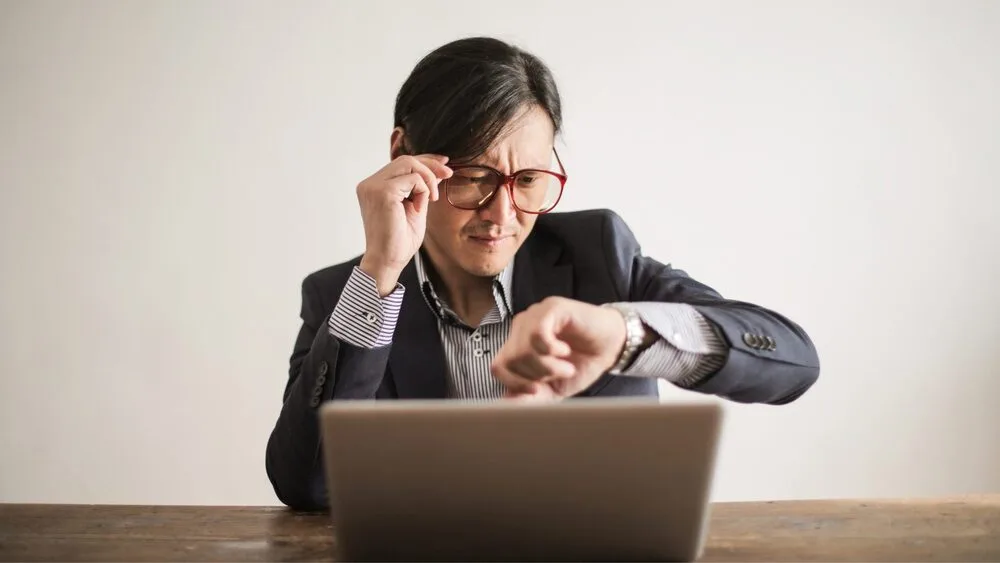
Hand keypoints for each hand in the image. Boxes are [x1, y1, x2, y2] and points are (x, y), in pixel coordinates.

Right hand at [356, 154, 452, 295]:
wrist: (388, 262)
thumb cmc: (399, 241)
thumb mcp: (415, 208)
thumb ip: (421, 189)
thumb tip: (437, 170)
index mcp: (374, 187)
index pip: (401, 163)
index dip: (424, 160)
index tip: (444, 164)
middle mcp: (369, 184)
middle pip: (405, 159)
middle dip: (430, 165)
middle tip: (449, 175)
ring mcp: (373, 187)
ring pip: (409, 163)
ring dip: (428, 178)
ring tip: (433, 199)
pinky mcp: (382, 192)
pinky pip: (413, 179)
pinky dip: (423, 191)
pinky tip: (421, 208)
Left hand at [491, 297, 627, 400]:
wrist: (612, 347)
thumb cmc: (582, 364)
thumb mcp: (554, 388)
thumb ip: (530, 398)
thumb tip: (506, 406)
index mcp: (518, 344)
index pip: (498, 367)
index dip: (515, 383)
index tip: (537, 390)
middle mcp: (522, 327)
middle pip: (510, 360)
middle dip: (536, 376)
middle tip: (558, 374)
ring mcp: (535, 315)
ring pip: (522, 349)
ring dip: (548, 366)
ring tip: (566, 365)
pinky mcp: (551, 308)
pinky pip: (538, 334)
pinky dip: (552, 349)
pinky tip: (565, 350)